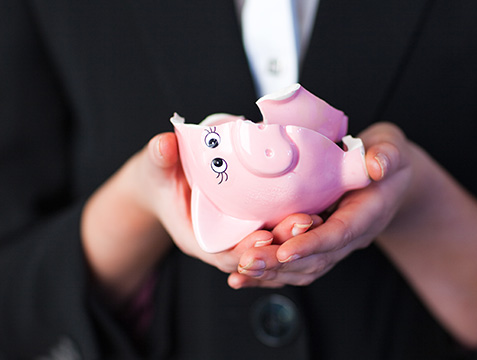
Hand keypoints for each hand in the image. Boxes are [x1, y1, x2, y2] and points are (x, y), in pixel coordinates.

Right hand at [82, 132, 313, 298]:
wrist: (168, 183)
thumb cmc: (162, 179)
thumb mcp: (157, 169)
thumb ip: (160, 159)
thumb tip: (163, 144)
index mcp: (199, 240)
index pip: (225, 254)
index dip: (246, 248)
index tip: (266, 235)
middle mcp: (223, 243)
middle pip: (256, 253)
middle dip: (281, 242)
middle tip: (306, 222)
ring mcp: (240, 235)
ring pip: (271, 246)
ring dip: (294, 236)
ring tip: (317, 217)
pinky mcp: (253, 223)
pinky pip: (275, 231)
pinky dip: (293, 226)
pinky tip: (316, 210)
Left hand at [229, 122, 411, 287]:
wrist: (389, 181)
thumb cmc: (386, 161)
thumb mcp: (392, 149)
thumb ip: (387, 156)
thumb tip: (377, 165)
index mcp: (366, 215)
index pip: (338, 234)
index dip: (312, 244)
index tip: (285, 251)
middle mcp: (350, 237)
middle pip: (315, 259)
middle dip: (280, 264)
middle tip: (248, 262)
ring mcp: (334, 244)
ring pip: (304, 268)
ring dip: (272, 272)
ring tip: (240, 272)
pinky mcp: (320, 244)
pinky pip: (296, 265)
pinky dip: (270, 273)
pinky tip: (243, 277)